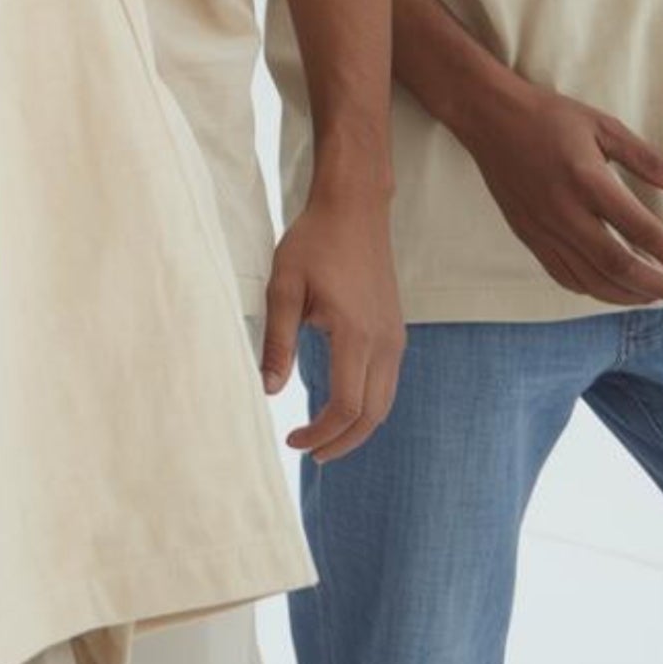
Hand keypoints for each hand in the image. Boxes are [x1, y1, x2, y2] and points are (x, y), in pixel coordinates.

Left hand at [262, 193, 404, 461]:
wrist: (355, 209)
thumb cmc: (315, 242)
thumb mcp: (284, 288)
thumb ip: (277, 341)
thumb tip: (267, 389)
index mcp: (357, 335)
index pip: (346, 407)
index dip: (320, 433)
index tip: (291, 441)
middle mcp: (385, 343)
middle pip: (373, 415)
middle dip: (342, 442)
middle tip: (310, 454)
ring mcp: (395, 337)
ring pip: (385, 401)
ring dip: (357, 427)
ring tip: (324, 438)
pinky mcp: (395, 330)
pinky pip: (387, 382)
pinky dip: (367, 404)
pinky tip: (342, 405)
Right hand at [455, 76, 662, 305]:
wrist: (488, 118)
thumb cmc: (549, 117)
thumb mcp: (603, 125)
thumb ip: (646, 158)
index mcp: (588, 180)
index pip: (639, 230)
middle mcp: (564, 211)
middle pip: (617, 265)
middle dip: (657, 285)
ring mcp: (542, 228)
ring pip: (590, 279)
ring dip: (628, 294)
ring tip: (655, 296)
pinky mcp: (527, 235)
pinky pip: (562, 274)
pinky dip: (593, 289)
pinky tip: (613, 287)